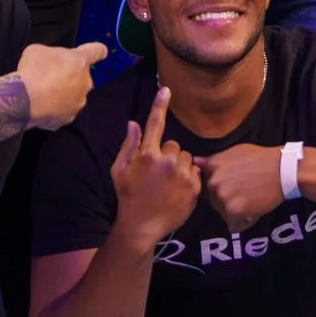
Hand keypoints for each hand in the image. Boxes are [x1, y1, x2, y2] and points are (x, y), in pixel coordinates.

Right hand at [17, 42, 104, 128]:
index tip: (101, 52)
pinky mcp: (67, 118)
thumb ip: (51, 54)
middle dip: (70, 76)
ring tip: (43, 93)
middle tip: (51, 76)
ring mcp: (78, 102)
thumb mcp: (39, 50)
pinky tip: (41, 105)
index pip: (96, 51)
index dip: (98, 51)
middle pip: (82, 76)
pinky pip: (62, 112)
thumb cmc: (33, 71)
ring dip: (63, 94)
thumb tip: (48, 60)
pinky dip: (54, 109)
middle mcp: (85, 82)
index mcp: (80, 61)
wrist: (24, 100)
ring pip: (73, 96)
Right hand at [110, 86, 202, 249]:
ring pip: (187, 158)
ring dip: (180, 166)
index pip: (155, 124)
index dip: (160, 105)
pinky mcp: (195, 187)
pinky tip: (177, 191)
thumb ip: (128, 145)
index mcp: (147, 155)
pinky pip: (196, 172)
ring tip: (168, 184)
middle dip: (167, 156)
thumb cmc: (127, 197)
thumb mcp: (119, 171)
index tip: (166, 89)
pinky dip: (189, 178)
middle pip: (174, 145)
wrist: (141, 227)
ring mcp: (182, 174)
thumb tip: (134, 123)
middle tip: (157, 174)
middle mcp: (167, 161)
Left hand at [199, 142, 287, 235]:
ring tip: (252, 200)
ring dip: (236, 212)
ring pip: (223, 214)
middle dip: (228, 201)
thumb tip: (195, 161)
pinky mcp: (233, 211)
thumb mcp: (235, 152)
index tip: (235, 184)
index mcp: (212, 166)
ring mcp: (222, 196)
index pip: (207, 186)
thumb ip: (215, 160)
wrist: (282, 170)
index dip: (221, 187)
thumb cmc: (262, 159)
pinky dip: (243, 223)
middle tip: (247, 192)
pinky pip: (233, 225)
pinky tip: (253, 212)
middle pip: (214, 201)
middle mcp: (213, 182)